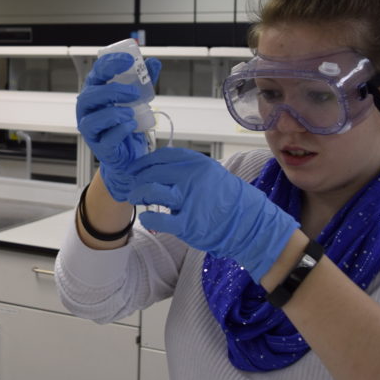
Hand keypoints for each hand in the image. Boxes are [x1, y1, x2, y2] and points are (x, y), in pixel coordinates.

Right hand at [76, 52, 161, 200]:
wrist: (130, 152)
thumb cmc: (127, 120)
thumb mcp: (137, 97)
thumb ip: (144, 80)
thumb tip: (153, 63)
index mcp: (95, 92)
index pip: (96, 73)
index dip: (110, 64)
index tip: (128, 60)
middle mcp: (88, 110)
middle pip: (89, 96)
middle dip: (112, 91)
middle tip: (134, 92)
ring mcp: (91, 130)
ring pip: (93, 119)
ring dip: (114, 113)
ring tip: (131, 113)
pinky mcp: (100, 147)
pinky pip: (106, 139)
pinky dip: (120, 130)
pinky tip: (131, 126)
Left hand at [128, 147, 296, 282]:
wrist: (247, 221)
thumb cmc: (225, 198)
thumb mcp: (209, 173)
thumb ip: (185, 168)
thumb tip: (156, 167)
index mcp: (196, 162)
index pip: (161, 156)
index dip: (144, 162)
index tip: (135, 168)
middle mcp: (192, 177)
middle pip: (152, 172)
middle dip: (137, 179)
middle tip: (132, 186)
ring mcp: (189, 200)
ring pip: (151, 191)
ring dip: (139, 194)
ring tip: (136, 198)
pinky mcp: (188, 223)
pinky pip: (159, 219)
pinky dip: (148, 219)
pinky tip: (146, 218)